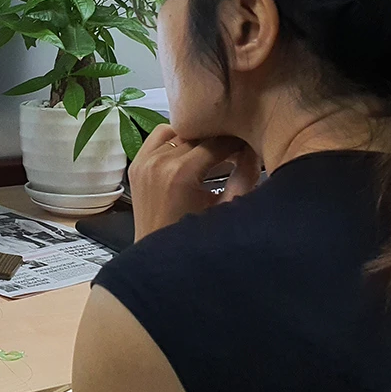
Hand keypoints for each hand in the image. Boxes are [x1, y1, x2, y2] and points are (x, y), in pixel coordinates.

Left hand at [128, 125, 260, 241]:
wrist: (160, 259)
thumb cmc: (194, 240)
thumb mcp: (226, 209)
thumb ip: (244, 177)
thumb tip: (254, 149)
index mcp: (181, 172)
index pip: (218, 142)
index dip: (238, 142)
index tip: (250, 144)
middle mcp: (159, 162)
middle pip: (199, 135)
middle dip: (220, 139)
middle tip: (235, 149)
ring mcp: (144, 162)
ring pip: (179, 132)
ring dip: (197, 138)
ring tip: (211, 152)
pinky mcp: (136, 165)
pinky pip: (158, 137)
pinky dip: (174, 139)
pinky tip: (188, 153)